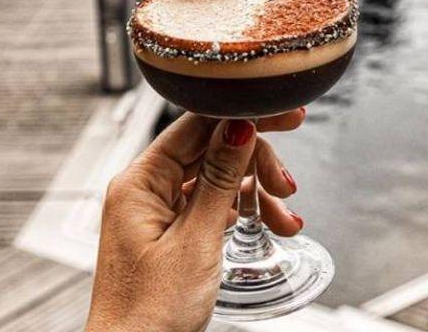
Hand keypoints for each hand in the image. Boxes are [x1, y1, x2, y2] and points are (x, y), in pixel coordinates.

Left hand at [85, 109, 303, 331]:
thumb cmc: (148, 317)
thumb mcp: (196, 241)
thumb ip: (220, 179)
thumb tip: (240, 126)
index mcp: (140, 182)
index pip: (199, 123)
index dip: (246, 115)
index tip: (285, 115)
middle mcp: (145, 189)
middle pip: (212, 149)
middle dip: (256, 165)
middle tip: (287, 184)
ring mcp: (157, 211)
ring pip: (217, 178)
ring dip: (255, 193)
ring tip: (283, 220)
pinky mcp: (169, 232)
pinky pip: (210, 204)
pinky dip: (240, 212)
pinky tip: (263, 225)